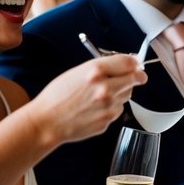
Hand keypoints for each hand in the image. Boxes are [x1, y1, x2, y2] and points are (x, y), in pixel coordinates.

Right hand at [27, 55, 146, 144]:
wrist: (47, 122)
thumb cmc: (57, 96)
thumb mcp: (77, 72)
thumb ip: (103, 68)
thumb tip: (126, 65)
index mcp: (95, 71)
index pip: (129, 62)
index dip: (135, 63)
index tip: (136, 65)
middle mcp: (105, 88)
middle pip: (136, 78)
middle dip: (136, 77)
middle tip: (134, 77)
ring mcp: (109, 106)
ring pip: (127, 95)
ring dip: (121, 93)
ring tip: (100, 95)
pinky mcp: (109, 120)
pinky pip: (118, 109)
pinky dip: (112, 107)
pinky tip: (95, 108)